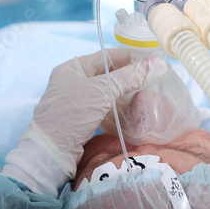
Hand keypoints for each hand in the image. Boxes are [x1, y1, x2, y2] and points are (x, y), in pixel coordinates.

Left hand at [20, 48, 166, 177]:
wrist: (52, 152)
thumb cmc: (72, 115)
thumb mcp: (102, 92)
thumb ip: (129, 77)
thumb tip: (157, 63)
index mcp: (73, 68)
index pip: (106, 55)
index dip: (129, 56)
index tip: (151, 58)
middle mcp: (73, 81)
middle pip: (108, 72)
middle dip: (129, 73)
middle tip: (153, 75)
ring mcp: (77, 100)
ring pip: (107, 89)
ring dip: (125, 89)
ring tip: (147, 89)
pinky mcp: (82, 117)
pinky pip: (104, 104)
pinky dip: (118, 103)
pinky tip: (132, 105)